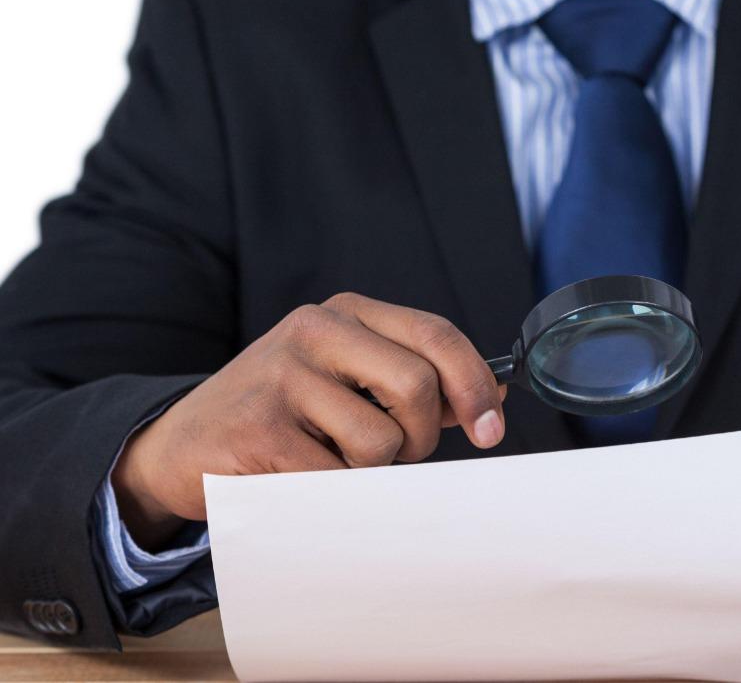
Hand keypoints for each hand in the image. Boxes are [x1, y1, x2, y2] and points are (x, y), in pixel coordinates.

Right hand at [113, 293, 505, 546]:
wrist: (182, 443)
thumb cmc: (284, 414)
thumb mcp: (349, 380)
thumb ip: (418, 384)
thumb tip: (494, 397)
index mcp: (347, 313)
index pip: (435, 334)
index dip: (474, 384)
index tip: (492, 429)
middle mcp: (315, 331)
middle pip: (416, 387)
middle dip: (421, 438)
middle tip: (397, 455)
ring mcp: (282, 375)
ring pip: (381, 441)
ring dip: (373, 471)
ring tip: (335, 461)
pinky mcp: (259, 427)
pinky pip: (336, 477)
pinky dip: (335, 492)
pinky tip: (304, 478)